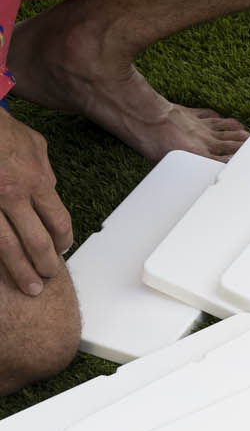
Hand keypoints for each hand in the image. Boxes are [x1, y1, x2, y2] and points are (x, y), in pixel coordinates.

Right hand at [0, 112, 72, 295]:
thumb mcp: (33, 144)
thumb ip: (44, 171)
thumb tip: (51, 191)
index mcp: (34, 181)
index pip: (58, 223)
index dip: (63, 243)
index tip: (62, 252)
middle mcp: (12, 195)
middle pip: (36, 241)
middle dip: (45, 264)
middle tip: (48, 278)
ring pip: (7, 247)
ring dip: (20, 270)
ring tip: (28, 286)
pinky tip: (1, 270)